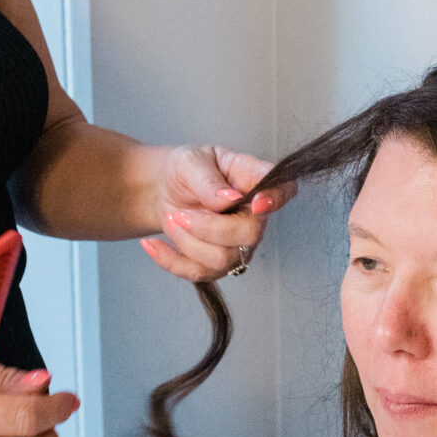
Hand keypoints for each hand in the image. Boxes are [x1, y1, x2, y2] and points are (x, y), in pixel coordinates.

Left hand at [139, 145, 296, 282]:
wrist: (162, 190)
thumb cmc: (185, 170)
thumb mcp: (190, 162)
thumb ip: (209, 180)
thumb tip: (229, 198)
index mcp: (253, 181)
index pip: (283, 190)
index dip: (277, 198)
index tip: (258, 203)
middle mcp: (253, 216)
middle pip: (249, 235)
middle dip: (209, 228)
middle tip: (181, 213)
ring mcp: (238, 244)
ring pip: (223, 259)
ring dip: (187, 242)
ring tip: (171, 219)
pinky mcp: (216, 265)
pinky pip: (198, 274)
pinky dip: (170, 260)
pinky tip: (153, 244)